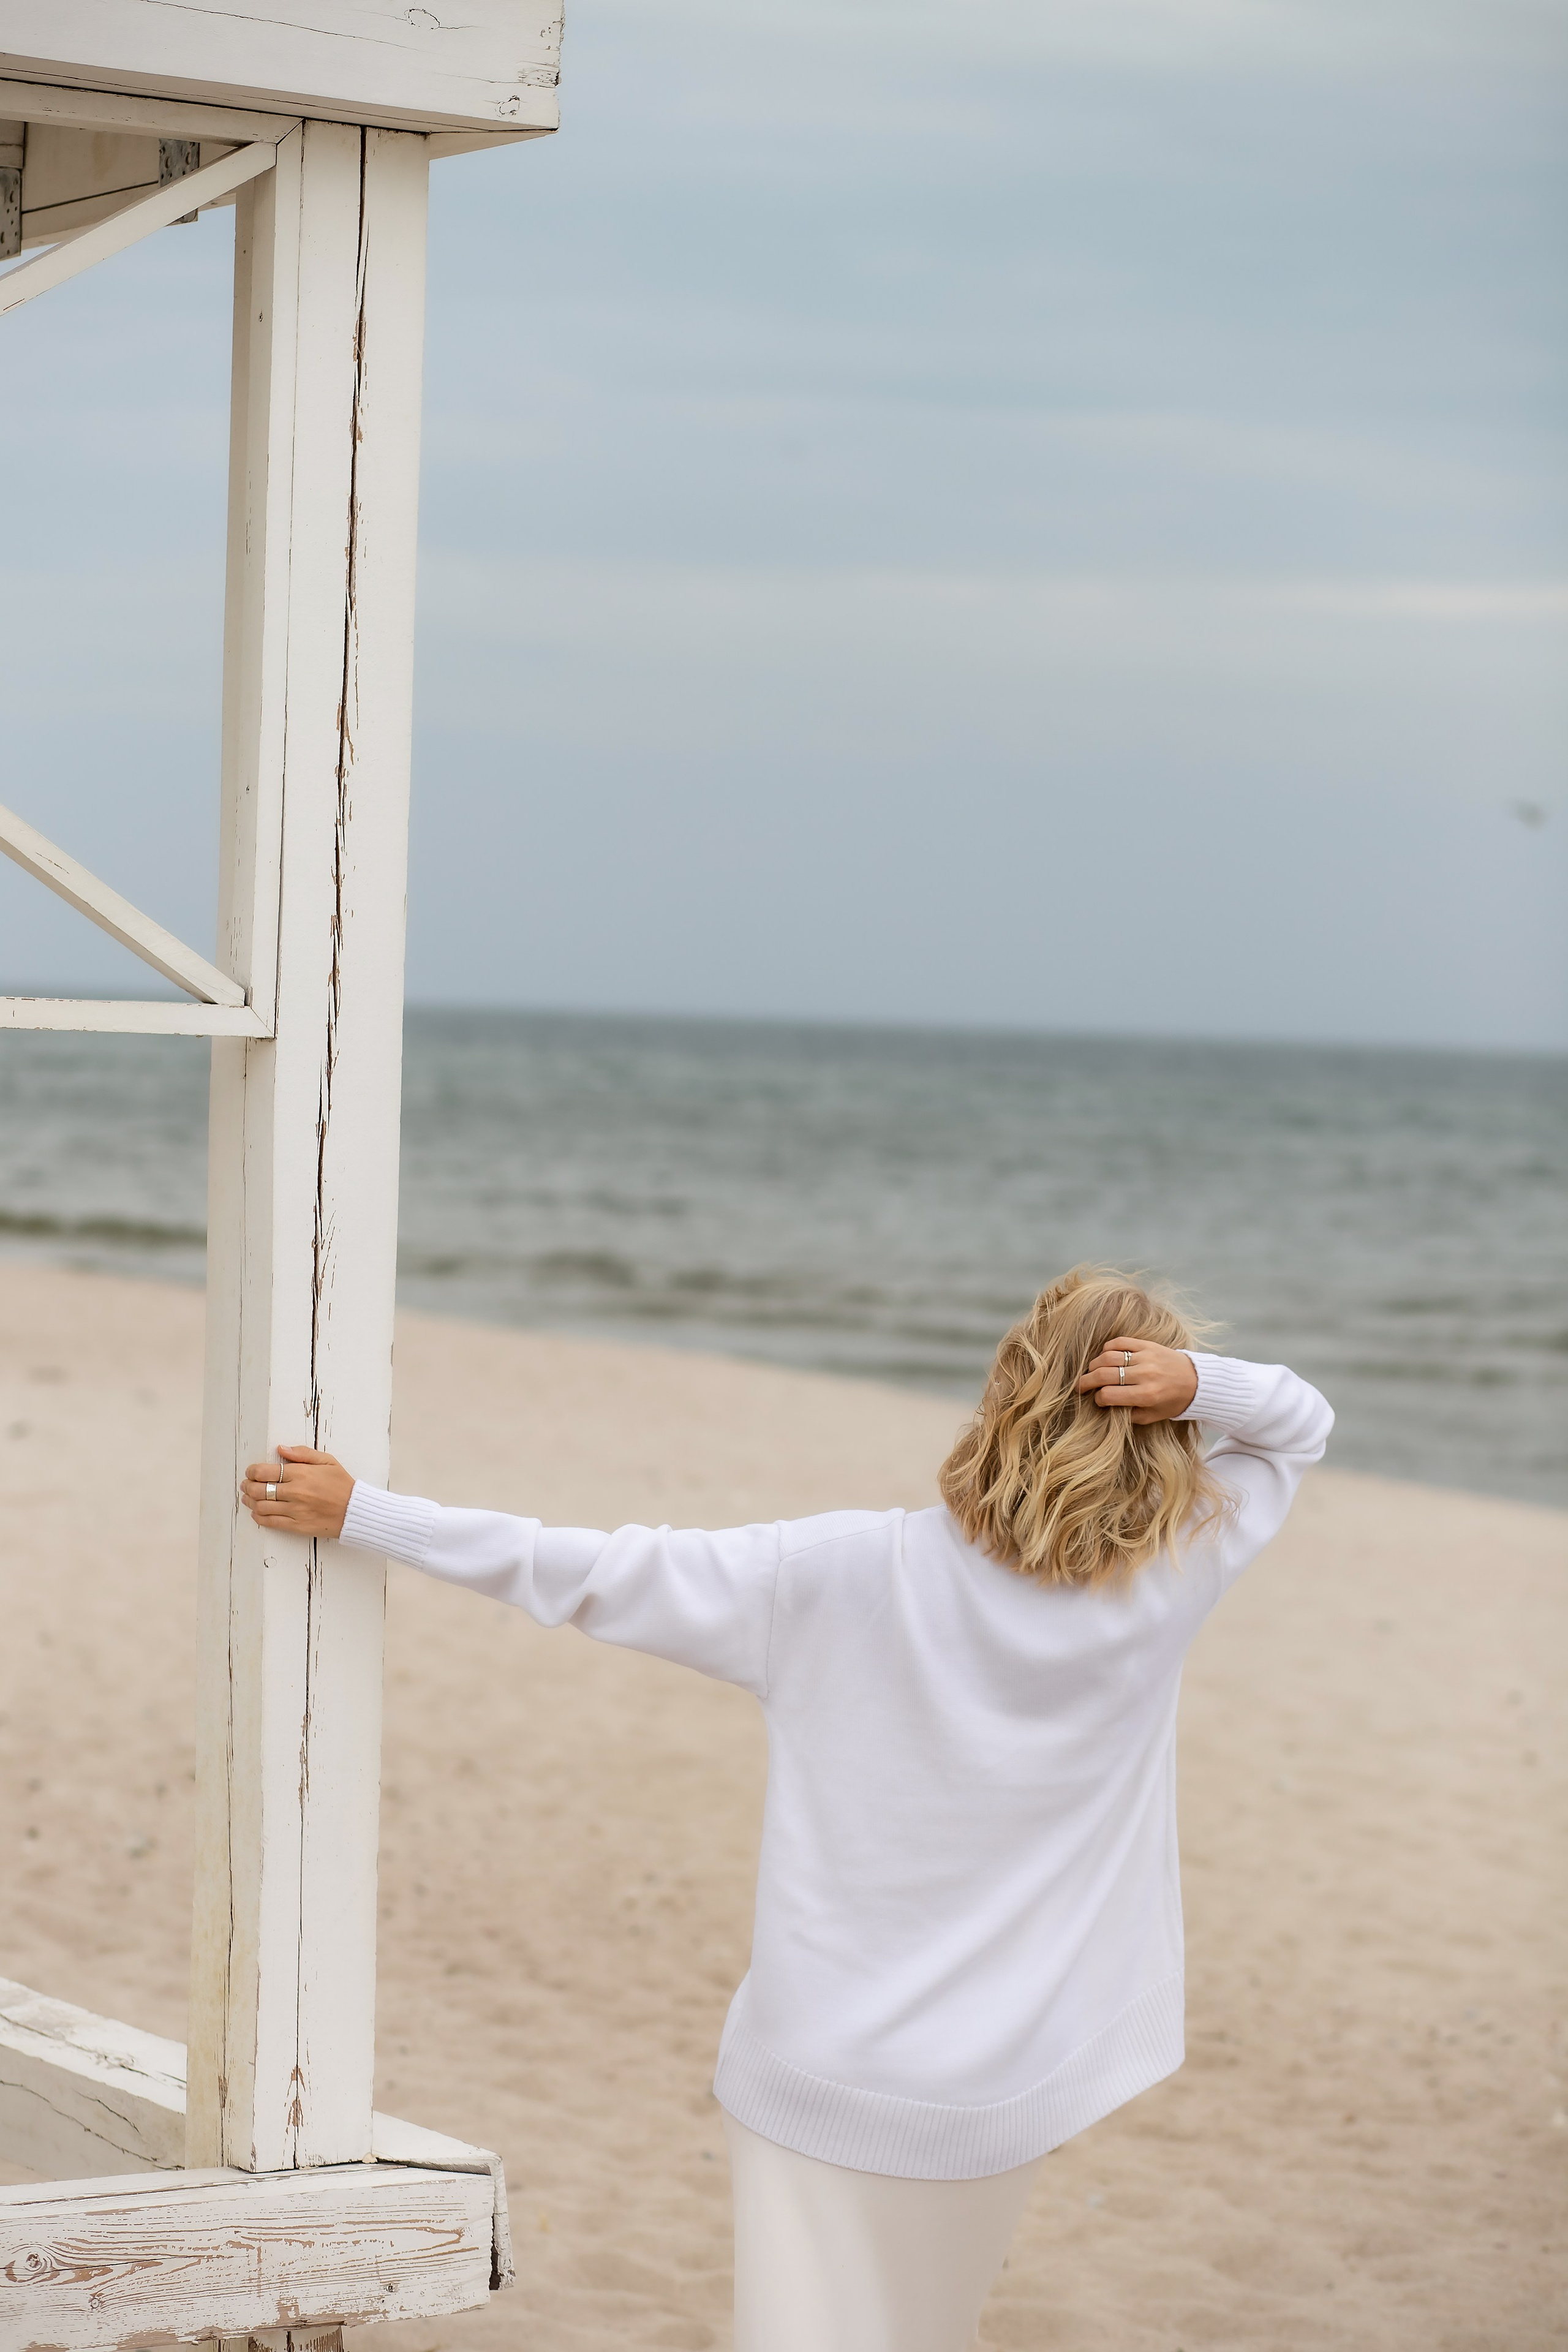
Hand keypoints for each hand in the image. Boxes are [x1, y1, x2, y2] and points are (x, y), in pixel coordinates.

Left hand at [241, 1445, 354, 1538]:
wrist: (355, 1511)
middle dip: (247, 1486)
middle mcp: (295, 1492)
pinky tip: (257, 1512)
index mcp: (302, 1474)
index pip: (265, 1472)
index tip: (251, 1471)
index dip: (252, 1471)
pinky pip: (270, 1522)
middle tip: (246, 1484)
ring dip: (249, 1501)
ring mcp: (295, 1511)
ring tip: (248, 1497)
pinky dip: (258, 1517)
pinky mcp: (296, 1526)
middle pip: (259, 1489)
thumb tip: (280, 1448)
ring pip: (261, 1506)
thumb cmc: (342, 1484)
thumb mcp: (327, 1461)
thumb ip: (303, 1454)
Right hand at [1076, 1338, 1198, 1426]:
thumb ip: (1129, 1414)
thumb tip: (1107, 1407)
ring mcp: (1146, 1357)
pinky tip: (1105, 1357)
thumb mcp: (1153, 1416)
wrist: (1197, 1381)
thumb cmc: (1173, 1401)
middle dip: (1087, 1382)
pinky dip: (1107, 1348)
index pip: (1109, 1395)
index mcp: (1146, 1395)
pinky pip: (1120, 1342)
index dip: (1098, 1399)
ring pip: (1108, 1357)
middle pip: (1104, 1375)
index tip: (1098, 1400)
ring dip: (1095, 1365)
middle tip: (1080, 1386)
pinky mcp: (1147, 1344)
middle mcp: (1145, 1374)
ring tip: (1092, 1371)